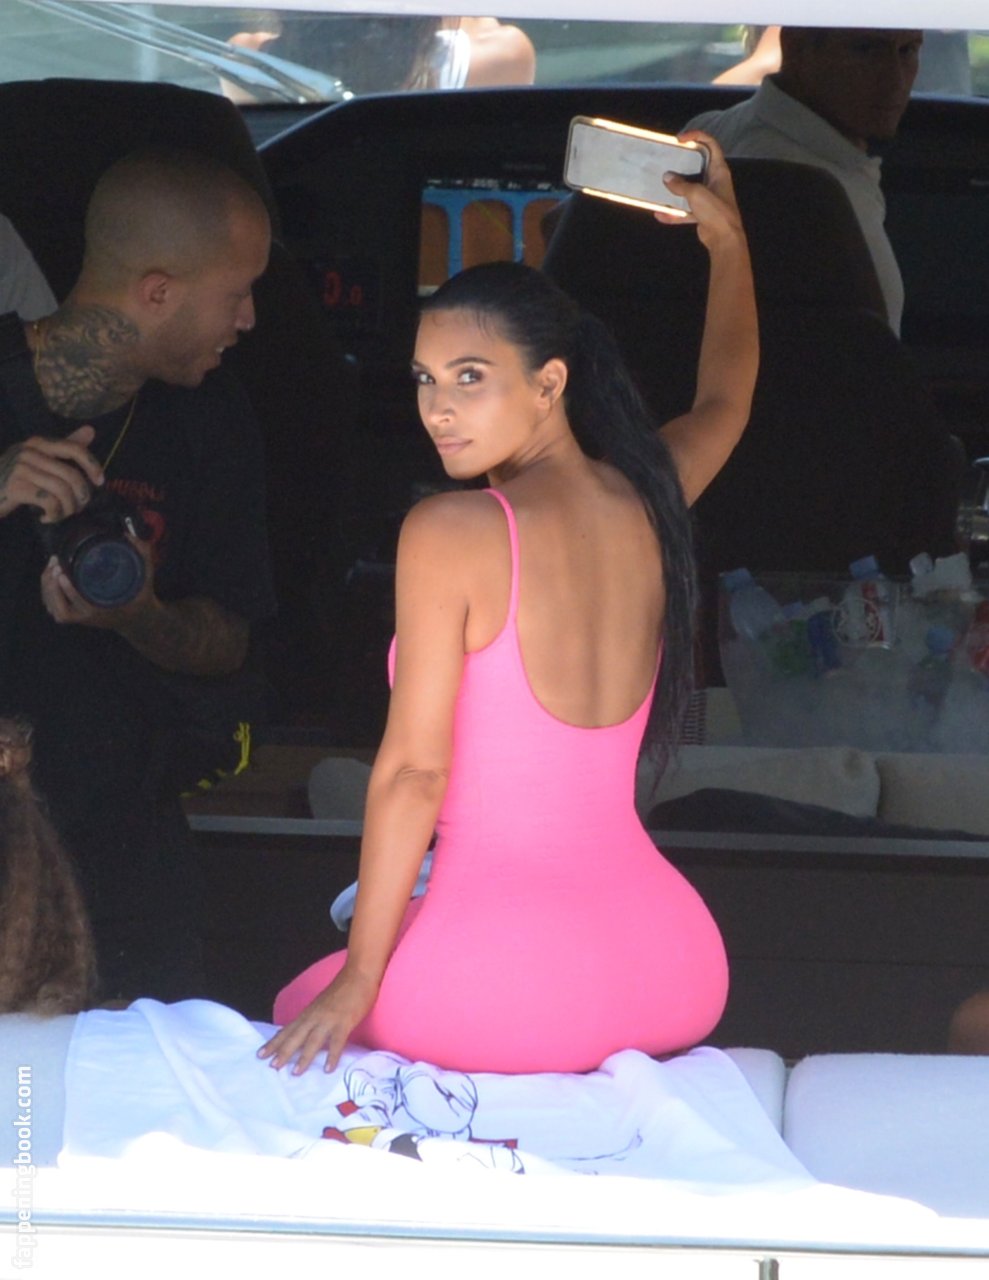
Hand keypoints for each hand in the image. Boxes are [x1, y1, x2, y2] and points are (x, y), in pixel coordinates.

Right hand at [0, 426, 102, 522]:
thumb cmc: (13, 477)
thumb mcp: (38, 458)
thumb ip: (63, 446)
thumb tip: (91, 430)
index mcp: (39, 442)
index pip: (74, 449)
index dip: (92, 465)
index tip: (100, 481)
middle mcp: (30, 451)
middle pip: (72, 475)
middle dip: (81, 497)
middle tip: (76, 508)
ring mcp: (21, 468)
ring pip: (63, 491)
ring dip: (68, 509)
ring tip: (61, 514)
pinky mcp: (15, 486)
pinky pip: (49, 502)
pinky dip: (54, 514)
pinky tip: (46, 518)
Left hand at [40, 532, 154, 629]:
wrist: (138, 620)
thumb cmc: (140, 598)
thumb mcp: (145, 578)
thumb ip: (143, 557)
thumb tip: (128, 535)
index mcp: (104, 611)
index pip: (80, 605)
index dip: (68, 590)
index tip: (61, 571)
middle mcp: (89, 618)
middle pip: (60, 609)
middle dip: (52, 588)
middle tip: (55, 564)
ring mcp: (81, 619)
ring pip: (55, 610)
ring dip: (48, 590)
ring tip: (52, 567)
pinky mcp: (77, 617)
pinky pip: (55, 609)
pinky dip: (49, 595)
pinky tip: (50, 578)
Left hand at [258, 964, 378, 1074]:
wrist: (358, 974)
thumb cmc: (343, 989)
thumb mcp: (321, 1004)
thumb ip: (314, 1018)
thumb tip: (306, 1033)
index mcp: (308, 1012)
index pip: (287, 1029)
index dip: (274, 1042)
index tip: (260, 1054)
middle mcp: (314, 1016)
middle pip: (295, 1036)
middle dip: (283, 1051)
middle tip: (272, 1066)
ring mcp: (329, 1020)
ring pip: (313, 1041)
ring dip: (304, 1057)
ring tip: (295, 1072)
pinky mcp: (344, 1022)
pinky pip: (337, 1042)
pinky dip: (332, 1056)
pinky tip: (328, 1069)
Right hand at [655, 132, 744, 247]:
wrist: (724, 238)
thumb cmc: (715, 211)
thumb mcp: (696, 193)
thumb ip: (680, 185)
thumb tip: (666, 178)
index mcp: (718, 170)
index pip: (710, 144)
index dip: (697, 136)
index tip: (680, 139)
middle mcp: (714, 181)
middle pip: (698, 164)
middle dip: (682, 161)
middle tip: (668, 159)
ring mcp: (708, 197)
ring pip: (689, 187)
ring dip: (675, 188)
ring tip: (661, 185)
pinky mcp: (702, 213)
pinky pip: (685, 209)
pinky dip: (674, 212)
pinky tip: (660, 214)